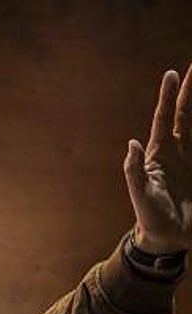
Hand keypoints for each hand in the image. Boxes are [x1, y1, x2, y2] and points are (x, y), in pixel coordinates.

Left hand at [126, 63, 191, 253]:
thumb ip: (134, 170)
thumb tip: (132, 143)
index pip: (165, 117)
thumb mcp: (140, 195)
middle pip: (187, 113)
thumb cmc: (149, 217)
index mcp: (160, 152)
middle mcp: (179, 149)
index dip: (168, 95)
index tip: (172, 73)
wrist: (168, 237)